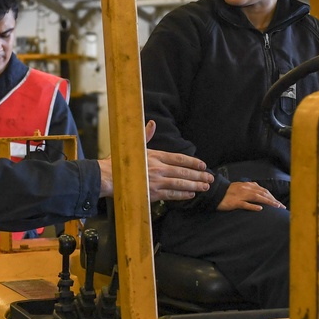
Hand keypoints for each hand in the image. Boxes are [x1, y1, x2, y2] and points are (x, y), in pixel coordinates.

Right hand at [95, 121, 213, 200]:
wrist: (108, 178)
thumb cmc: (120, 162)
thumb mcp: (134, 146)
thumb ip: (146, 135)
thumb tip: (152, 123)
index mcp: (155, 155)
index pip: (179, 158)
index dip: (193, 162)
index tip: (202, 164)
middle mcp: (158, 168)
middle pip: (183, 171)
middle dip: (199, 175)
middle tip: (210, 177)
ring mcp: (156, 181)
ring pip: (180, 183)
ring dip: (195, 185)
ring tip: (205, 186)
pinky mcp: (152, 193)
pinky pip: (172, 195)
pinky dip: (183, 194)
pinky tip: (191, 194)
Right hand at [216, 181, 284, 211]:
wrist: (215, 192)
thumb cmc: (227, 192)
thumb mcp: (240, 187)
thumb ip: (249, 188)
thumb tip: (259, 191)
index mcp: (247, 185)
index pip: (263, 190)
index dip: (272, 196)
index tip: (278, 202)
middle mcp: (246, 189)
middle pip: (263, 194)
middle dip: (273, 200)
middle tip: (281, 207)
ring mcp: (241, 195)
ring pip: (257, 198)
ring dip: (268, 202)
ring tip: (276, 207)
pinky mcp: (235, 202)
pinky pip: (245, 204)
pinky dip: (253, 206)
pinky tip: (260, 209)